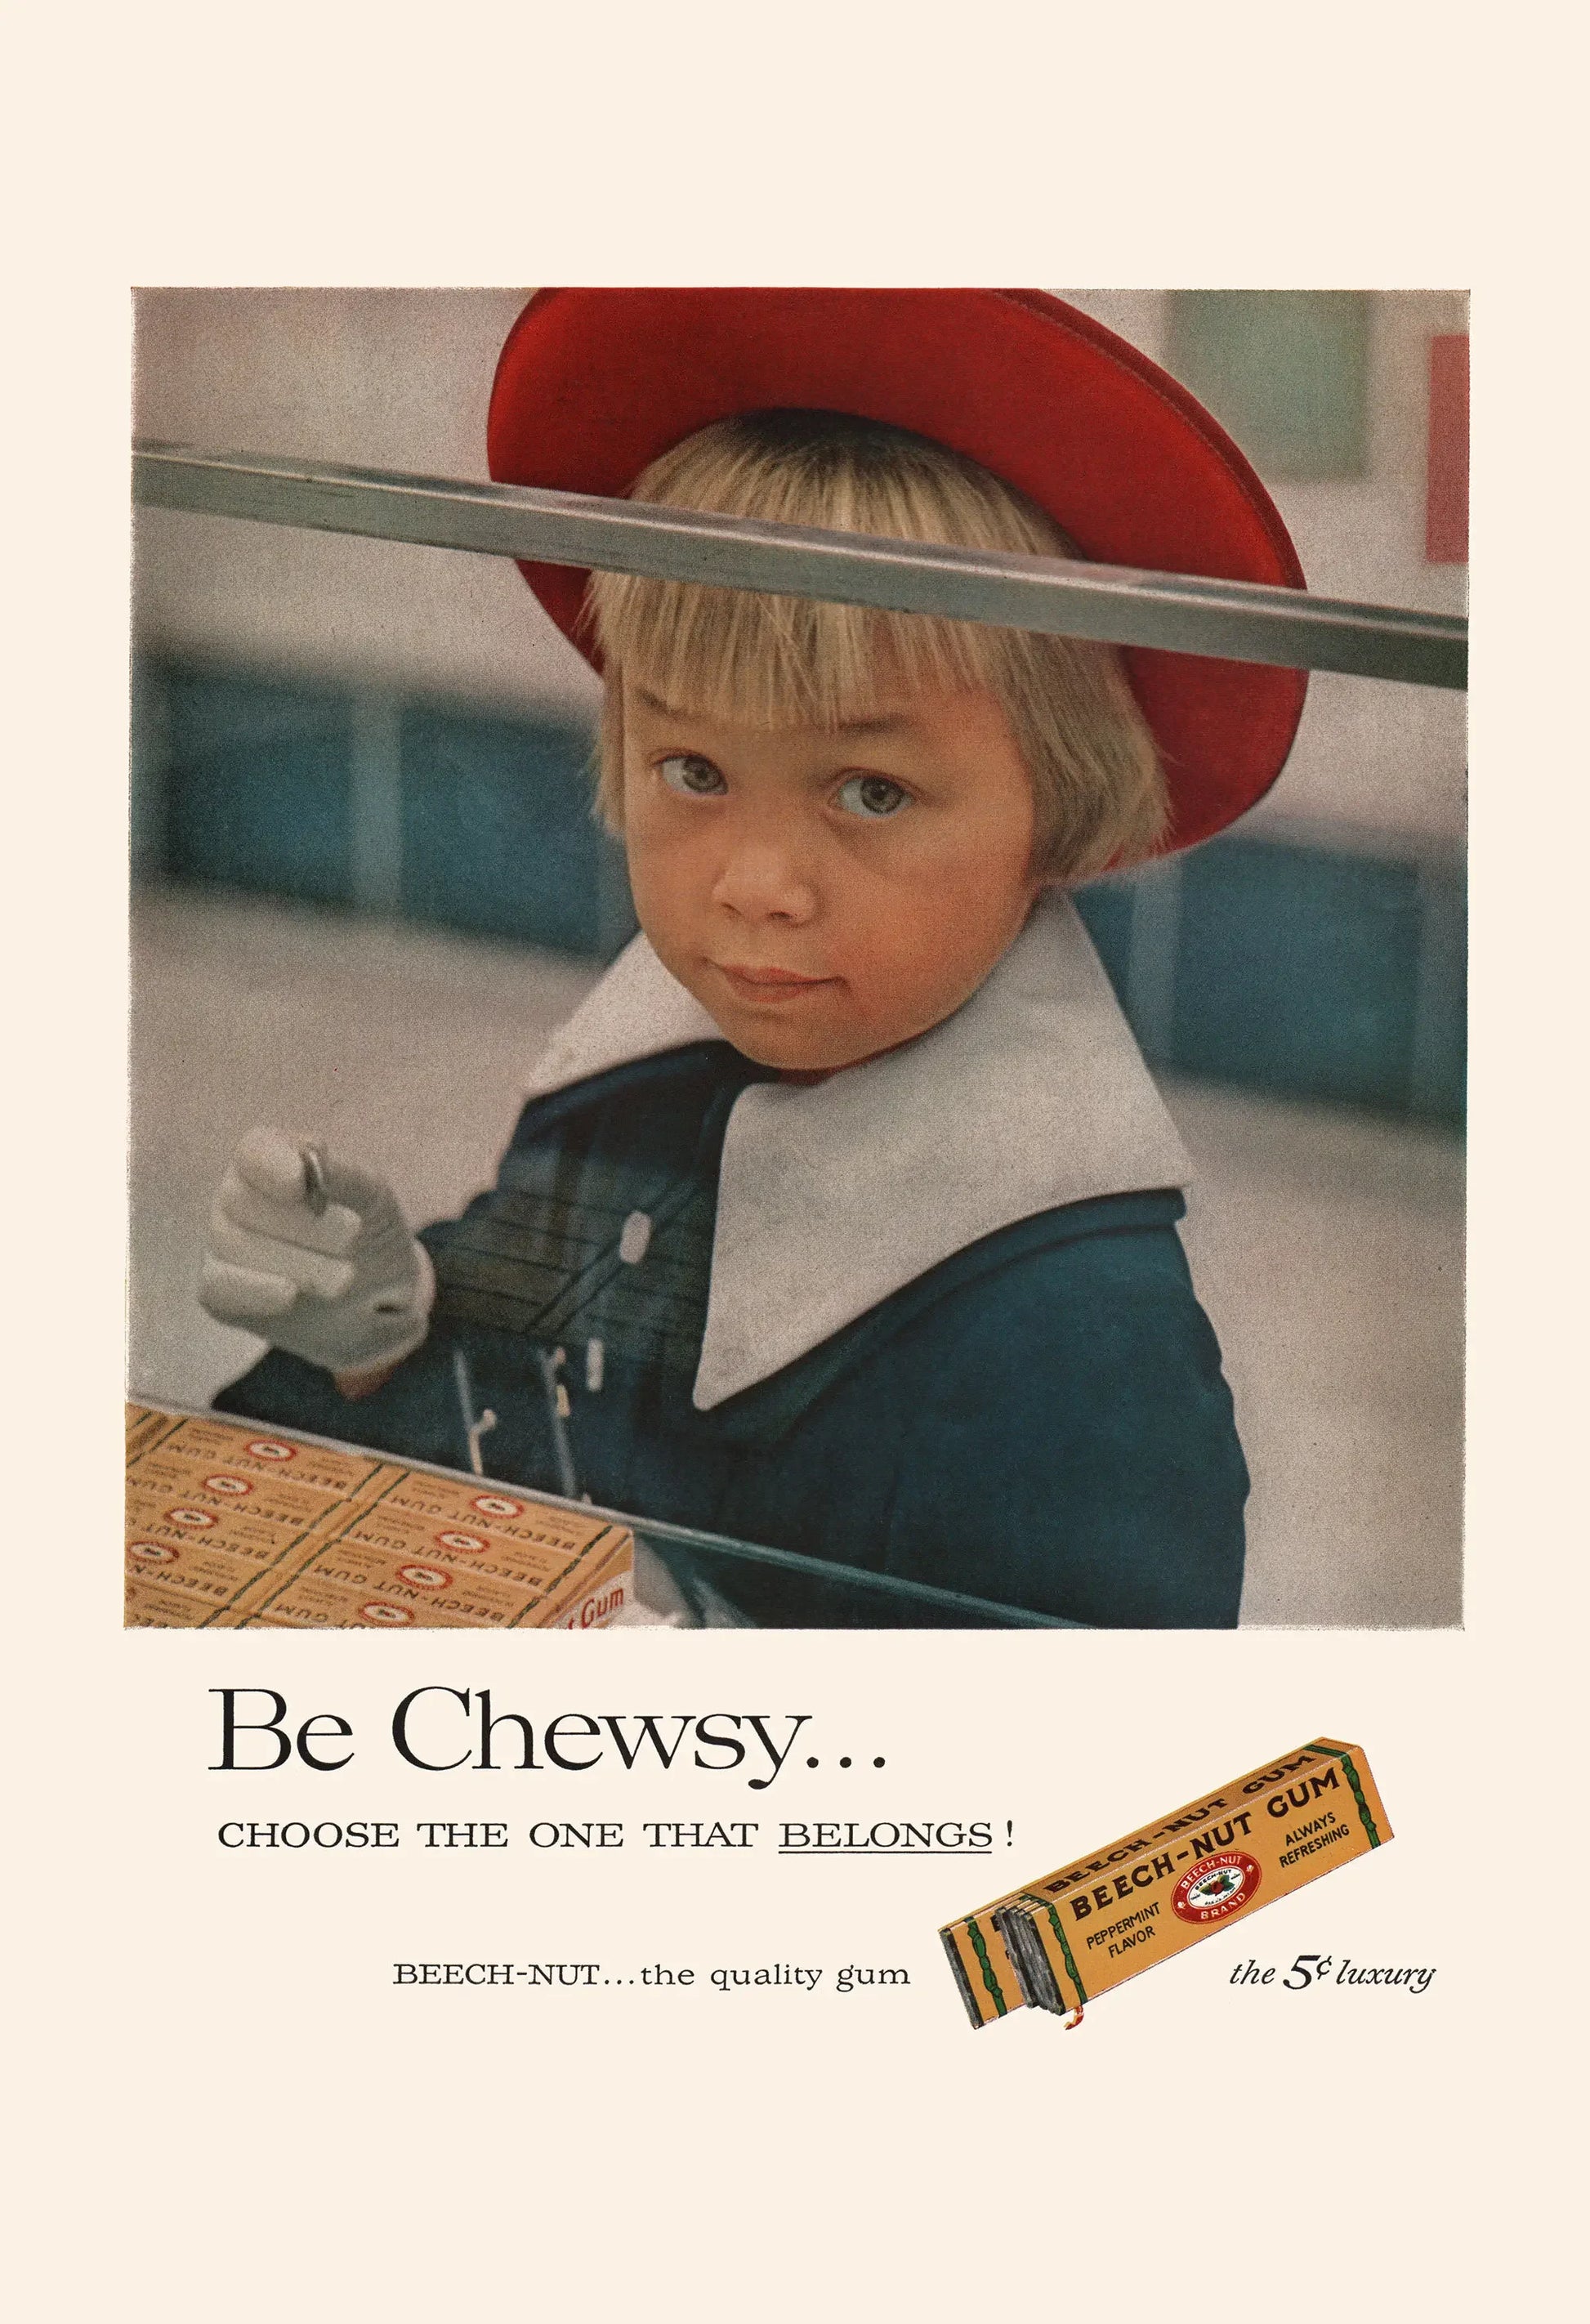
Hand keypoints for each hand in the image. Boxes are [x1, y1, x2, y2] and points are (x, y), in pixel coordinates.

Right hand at [199, 1128, 434, 1374]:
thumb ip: (344, 1176)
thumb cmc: (370, 1233)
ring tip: (346, 1277)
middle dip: (300, 1223)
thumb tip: (312, 1162)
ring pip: (234, 1244)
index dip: (271, 1164)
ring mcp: (223, 1243)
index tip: (298, 1183)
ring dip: (298, 1262)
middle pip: (240, 1199)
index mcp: (273, 1160)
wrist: (377, 1299)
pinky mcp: (219, 1292)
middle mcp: (238, 1195)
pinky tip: (289, 1295)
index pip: (254, 1151)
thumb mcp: (373, 1199)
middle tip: (352, 1236)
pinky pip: (217, 1288)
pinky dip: (254, 1290)